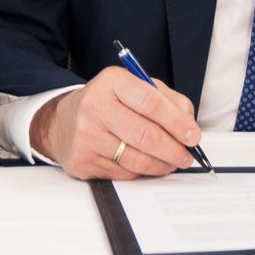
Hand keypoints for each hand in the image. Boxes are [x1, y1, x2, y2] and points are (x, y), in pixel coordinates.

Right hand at [29, 64, 201, 179]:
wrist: (61, 122)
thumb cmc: (105, 104)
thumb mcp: (133, 88)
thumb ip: (166, 100)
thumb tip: (188, 125)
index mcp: (112, 81)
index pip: (151, 102)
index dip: (177, 122)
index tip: (193, 136)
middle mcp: (95, 106)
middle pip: (146, 134)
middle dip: (174, 149)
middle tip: (186, 156)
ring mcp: (86, 135)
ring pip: (137, 159)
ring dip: (162, 165)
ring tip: (171, 163)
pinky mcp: (83, 160)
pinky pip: (124, 173)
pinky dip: (141, 172)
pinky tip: (146, 165)